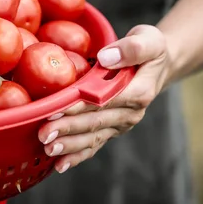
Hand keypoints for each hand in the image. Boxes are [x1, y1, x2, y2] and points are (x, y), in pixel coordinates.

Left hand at [38, 25, 169, 173]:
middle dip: (68, 129)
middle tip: (44, 134)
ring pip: (93, 137)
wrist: (159, 64)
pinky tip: (60, 164)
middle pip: (95, 122)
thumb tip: (106, 58)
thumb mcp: (148, 39)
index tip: (56, 110)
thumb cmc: (150, 48)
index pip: (104, 100)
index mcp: (139, 91)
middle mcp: (131, 112)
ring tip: (48, 149)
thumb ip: (131, 48)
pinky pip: (95, 144)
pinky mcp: (113, 128)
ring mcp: (121, 123)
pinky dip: (78, 155)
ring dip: (70, 145)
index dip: (79, 106)